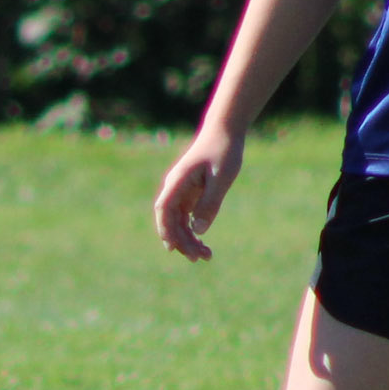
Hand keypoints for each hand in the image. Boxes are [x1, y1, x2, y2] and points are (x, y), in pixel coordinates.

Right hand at [153, 128, 244, 260]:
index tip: (172, 247)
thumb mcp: (221, 178)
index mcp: (178, 180)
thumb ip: (210, 203)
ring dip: (187, 239)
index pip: (164, 208)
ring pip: (177, 221)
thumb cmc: (223, 150)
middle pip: (170, 220)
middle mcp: (175, 187)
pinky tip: (202, 242)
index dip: (165, 229)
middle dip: (181, 241)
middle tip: (200, 258)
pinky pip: (185, 217)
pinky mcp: (190, 193)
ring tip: (205, 255)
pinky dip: (192, 230)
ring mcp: (181, 191)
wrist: (224, 131)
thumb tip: (198, 230)